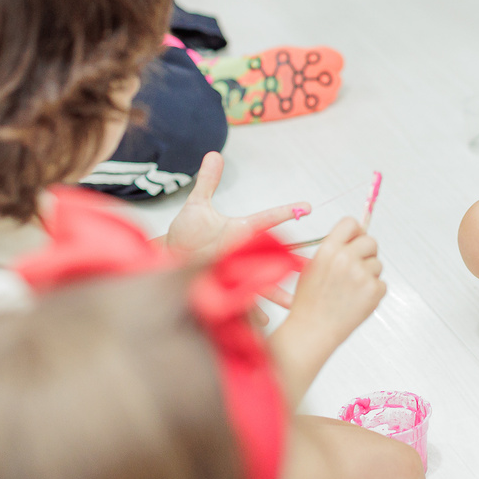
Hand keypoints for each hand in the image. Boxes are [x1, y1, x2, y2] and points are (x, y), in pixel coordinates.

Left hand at [165, 152, 310, 307]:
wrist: (168, 262)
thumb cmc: (186, 235)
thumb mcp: (196, 206)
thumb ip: (208, 181)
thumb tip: (213, 154)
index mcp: (242, 232)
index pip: (268, 219)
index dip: (286, 211)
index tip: (306, 206)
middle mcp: (244, 254)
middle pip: (273, 258)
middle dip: (291, 263)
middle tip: (311, 265)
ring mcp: (237, 273)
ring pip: (261, 285)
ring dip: (275, 295)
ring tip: (291, 305)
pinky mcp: (226, 291)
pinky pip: (242, 304)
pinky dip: (251, 313)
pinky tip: (263, 324)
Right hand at [288, 217, 385, 350]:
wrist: (312, 331)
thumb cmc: (310, 303)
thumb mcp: (312, 267)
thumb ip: (333, 250)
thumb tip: (353, 238)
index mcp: (328, 249)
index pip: (351, 223)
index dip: (356, 231)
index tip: (356, 240)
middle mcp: (345, 258)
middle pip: (370, 241)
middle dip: (367, 253)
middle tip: (358, 268)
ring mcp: (361, 274)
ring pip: (377, 264)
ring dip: (369, 275)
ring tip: (351, 291)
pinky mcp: (374, 289)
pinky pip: (381, 283)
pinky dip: (373, 292)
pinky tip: (357, 301)